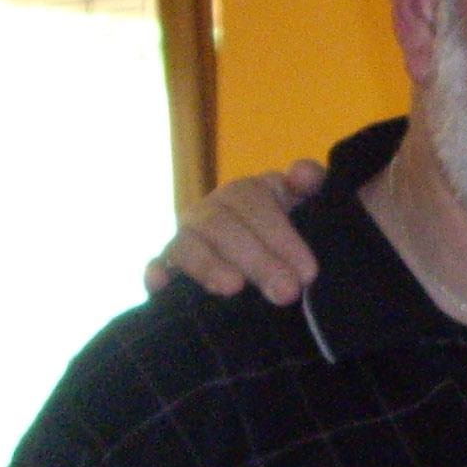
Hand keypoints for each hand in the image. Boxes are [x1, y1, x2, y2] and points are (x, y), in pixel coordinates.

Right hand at [144, 158, 325, 304]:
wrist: (272, 262)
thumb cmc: (293, 231)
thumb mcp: (307, 205)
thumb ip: (310, 184)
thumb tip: (301, 174)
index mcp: (247, 192)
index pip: (254, 202)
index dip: (280, 236)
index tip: (307, 272)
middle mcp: (212, 209)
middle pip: (222, 226)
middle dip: (257, 260)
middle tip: (286, 292)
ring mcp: (188, 236)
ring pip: (188, 244)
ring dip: (208, 265)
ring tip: (233, 288)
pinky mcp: (169, 264)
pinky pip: (157, 264)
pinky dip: (156, 272)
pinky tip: (160, 285)